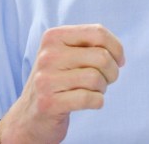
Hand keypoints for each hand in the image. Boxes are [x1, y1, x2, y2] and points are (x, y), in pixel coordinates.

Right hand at [0, 24, 124, 143]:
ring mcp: (45, 80)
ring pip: (96, 78)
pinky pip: (89, 98)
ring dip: (103, 88)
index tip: (119, 61)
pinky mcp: (48, 103)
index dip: (116, 48)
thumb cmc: (58, 82)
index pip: (97, 32)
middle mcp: (47, 55)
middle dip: (112, 71)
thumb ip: (90, 45)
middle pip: (101, 56)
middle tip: (107, 79)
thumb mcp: (68, 55)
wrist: (29, 117)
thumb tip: (118, 52)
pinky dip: (98, 101)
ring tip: (95, 90)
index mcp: (53, 37)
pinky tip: (91, 102)